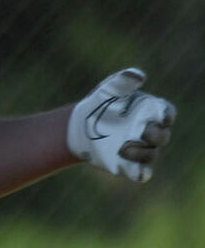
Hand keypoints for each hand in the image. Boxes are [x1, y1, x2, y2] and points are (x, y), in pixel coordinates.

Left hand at [67, 67, 174, 182]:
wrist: (79, 125)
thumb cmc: (100, 104)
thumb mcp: (108, 90)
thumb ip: (122, 82)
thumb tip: (137, 74)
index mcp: (151, 112)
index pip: (168, 114)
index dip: (167, 116)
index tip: (161, 117)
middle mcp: (151, 132)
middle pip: (163, 136)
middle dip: (155, 135)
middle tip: (142, 132)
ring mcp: (142, 149)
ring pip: (152, 155)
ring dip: (141, 153)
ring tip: (122, 148)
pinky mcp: (130, 164)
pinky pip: (142, 173)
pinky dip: (140, 172)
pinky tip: (128, 166)